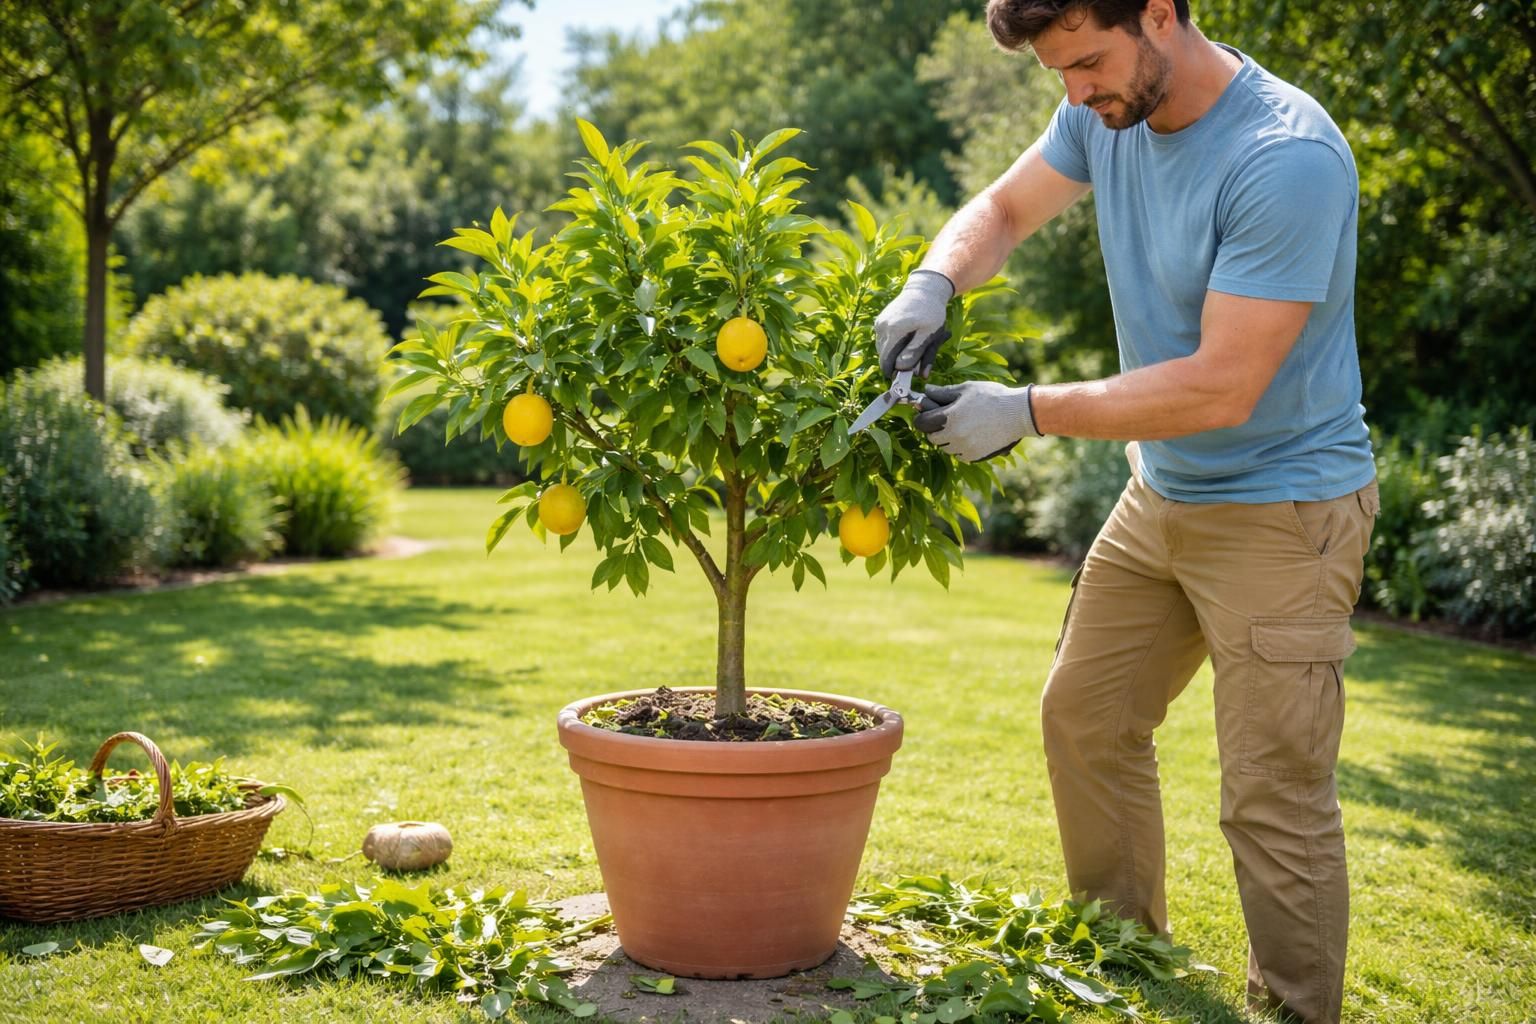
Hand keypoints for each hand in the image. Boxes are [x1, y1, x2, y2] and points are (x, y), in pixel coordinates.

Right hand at [875, 270, 953, 377]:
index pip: (887, 362)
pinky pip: (884, 340)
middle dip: (897, 363)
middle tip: (915, 361)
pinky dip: (894, 344)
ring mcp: (879, 323)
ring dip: (896, 354)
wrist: (925, 289)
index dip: (896, 372)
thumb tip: (902, 368)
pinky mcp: (879, 321)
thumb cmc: (931, 313)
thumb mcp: (929, 333)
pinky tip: (907, 337)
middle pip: (884, 357)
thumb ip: (916, 351)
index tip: (909, 374)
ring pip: (884, 349)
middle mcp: (882, 327)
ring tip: (913, 345)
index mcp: (894, 331)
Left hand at [913, 381, 1040, 460]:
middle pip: (932, 438)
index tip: (926, 415)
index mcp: (948, 417)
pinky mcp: (974, 456)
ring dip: (948, 439)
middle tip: (946, 420)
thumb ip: (944, 392)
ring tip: (962, 426)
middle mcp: (953, 435)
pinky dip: (961, 447)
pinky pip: (960, 454)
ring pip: (946, 448)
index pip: (922, 423)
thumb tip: (927, 391)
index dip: (922, 418)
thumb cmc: (992, 397)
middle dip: (935, 429)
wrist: (1018, 413)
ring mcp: (963, 448)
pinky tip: (972, 435)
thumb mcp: (966, 389)